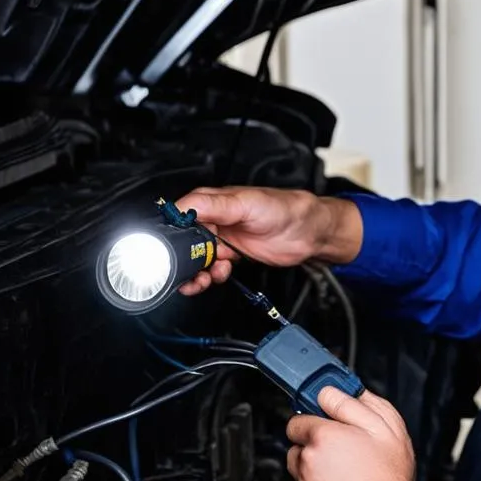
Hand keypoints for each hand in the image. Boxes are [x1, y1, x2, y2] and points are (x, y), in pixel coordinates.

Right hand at [172, 186, 361, 294]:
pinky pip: (213, 267)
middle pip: (185, 242)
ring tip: (203, 278)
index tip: (170, 251)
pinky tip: (220, 274)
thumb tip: (183, 207)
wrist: (310, 232)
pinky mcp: (234, 253)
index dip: (172, 234)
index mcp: (213, 202)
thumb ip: (214, 205)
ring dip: (196, 272)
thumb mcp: (247, 204)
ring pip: (197, 258)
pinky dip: (211, 275)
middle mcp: (215, 219)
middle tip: (187, 272)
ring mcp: (224, 238)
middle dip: (182, 259)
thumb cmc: (285, 209)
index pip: (180, 216)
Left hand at [285, 387, 415, 480]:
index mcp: (324, 436)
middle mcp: (308, 458)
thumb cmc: (387, 480)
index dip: (316, 417)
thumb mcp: (385, 429)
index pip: (299, 416)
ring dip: (314, 460)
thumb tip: (331, 393)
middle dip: (316, 438)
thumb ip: (354, 403)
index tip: (326, 419)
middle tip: (343, 444)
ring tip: (343, 466)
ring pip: (300, 462)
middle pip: (298, 439)